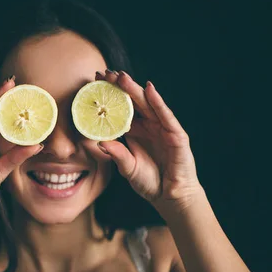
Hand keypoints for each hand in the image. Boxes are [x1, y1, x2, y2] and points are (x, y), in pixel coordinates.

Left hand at [96, 70, 202, 213]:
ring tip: (121, 76)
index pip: (122, 109)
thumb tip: (99, 142)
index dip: (110, 97)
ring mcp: (164, 129)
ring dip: (136, 89)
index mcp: (137, 132)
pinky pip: (166, 116)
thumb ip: (116, 154)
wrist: (170, 198)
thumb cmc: (150, 182)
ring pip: (149, 104)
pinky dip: (158, 102)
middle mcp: (150, 126)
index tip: (94, 83)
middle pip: (134, 102)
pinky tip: (149, 90)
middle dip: (120, 87)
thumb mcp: (127, 167)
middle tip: (104, 73)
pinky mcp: (176, 135)